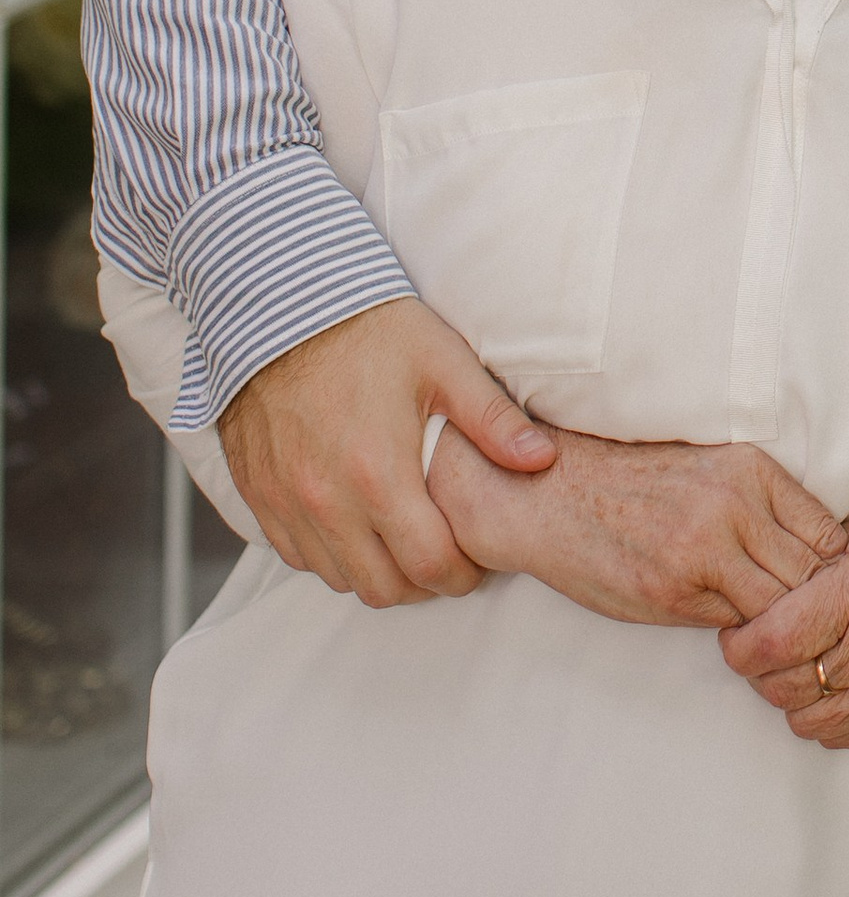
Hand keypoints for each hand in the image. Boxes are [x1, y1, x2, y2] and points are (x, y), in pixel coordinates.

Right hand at [219, 296, 556, 606]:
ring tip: (403, 542)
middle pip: (383, 588)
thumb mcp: (443, 362)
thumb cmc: (369, 330)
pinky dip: (331, 555)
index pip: (429, 565)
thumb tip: (541, 460)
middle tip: (443, 557)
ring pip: (339, 578)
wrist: (280, 307)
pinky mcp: (259, 496)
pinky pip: (298, 556)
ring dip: (375, 572)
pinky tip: (356, 525)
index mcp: (378, 474)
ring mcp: (287, 503)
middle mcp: (326, 501)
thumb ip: (493, 420)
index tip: (475, 563)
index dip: (461, 575)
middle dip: (422, 583)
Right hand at [430, 425, 847, 627]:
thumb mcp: (709, 470)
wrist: (552, 492)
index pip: (828, 535)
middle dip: (817, 608)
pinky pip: (732, 626)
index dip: (834, 573)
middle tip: (816, 631)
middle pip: (811, 576)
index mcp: (750, 471)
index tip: (829, 592)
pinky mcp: (673, 592)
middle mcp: (734, 506)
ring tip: (782, 640)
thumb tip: (818, 556)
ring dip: (782, 630)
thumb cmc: (635, 484)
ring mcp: (703, 552)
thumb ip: (761, 505)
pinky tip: (739, 636)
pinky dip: (742, 636)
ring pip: (778, 608)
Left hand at [720, 520, 848, 746]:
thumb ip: (805, 563)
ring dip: (793, 697)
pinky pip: (841, 738)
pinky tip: (836, 686)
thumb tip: (749, 585)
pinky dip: (828, 717)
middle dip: (760, 670)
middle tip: (765, 647)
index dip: (740, 644)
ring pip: (805, 721)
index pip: (772, 641)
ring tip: (803, 665)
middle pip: (782, 687)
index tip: (737, 633)